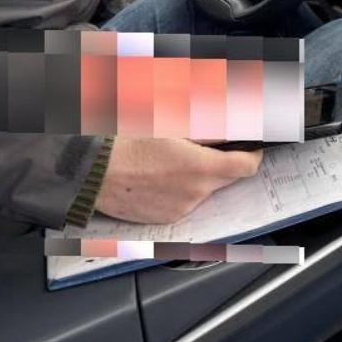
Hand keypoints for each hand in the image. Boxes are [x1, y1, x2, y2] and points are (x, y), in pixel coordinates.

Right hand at [95, 137, 263, 223]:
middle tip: (203, 147)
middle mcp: (195, 194)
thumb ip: (208, 126)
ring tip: (168, 161)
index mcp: (200, 168)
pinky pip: (183, 203)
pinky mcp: (165, 219)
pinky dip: (178, 190)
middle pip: (226, 179)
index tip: (251, 148)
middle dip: (222, 163)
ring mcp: (180, 209)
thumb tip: (231, 126)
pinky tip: (157, 176)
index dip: (252, 155)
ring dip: (197, 177)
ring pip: (203, 191)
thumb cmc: (125, 142)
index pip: (246, 166)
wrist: (89, 171)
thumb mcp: (171, 122)